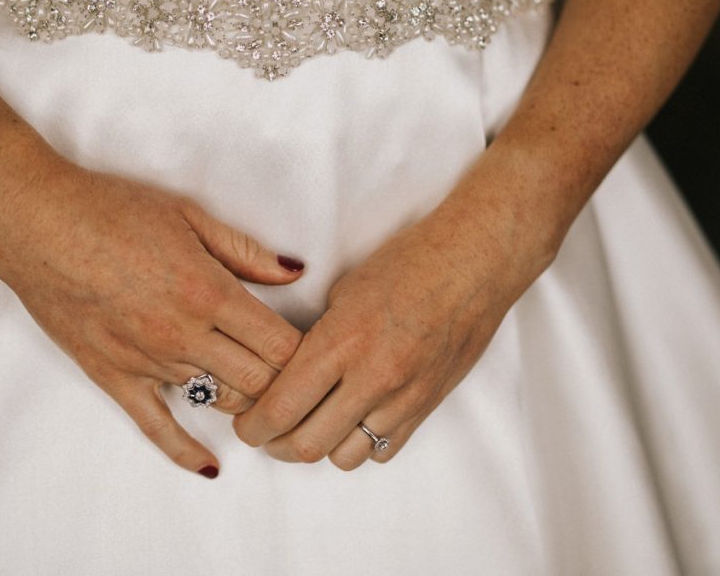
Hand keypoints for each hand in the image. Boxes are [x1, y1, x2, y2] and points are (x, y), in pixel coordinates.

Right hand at [0, 150, 305, 476]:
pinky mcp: (114, 377)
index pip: (281, 346)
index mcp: (209, 292)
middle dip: (288, 385)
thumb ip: (247, 252)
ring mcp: (148, 362)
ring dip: (250, 405)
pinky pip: (157, 427)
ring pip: (220, 403)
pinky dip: (187, 452)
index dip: (308, 353)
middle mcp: (184, 335)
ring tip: (269, 404)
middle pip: (260, 382)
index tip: (317, 351)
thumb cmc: (111, 210)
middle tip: (301, 381)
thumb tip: (296, 272)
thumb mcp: (189, 216)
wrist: (37, 223)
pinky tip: (211, 465)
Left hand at [233, 190, 545, 470]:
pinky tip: (350, 422)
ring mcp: (403, 397)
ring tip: (307, 428)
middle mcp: (372, 377)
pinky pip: (382, 450)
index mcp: (341, 341)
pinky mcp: (427, 406)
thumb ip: (314, 339)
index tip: (244, 424)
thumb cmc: (409, 263)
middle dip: (275, 445)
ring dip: (318, 448)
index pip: (281, 407)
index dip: (252, 426)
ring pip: (344, 456)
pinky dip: (359, 445)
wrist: (475, 264)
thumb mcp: (343, 291)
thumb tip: (286, 373)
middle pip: (306, 444)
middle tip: (265, 433)